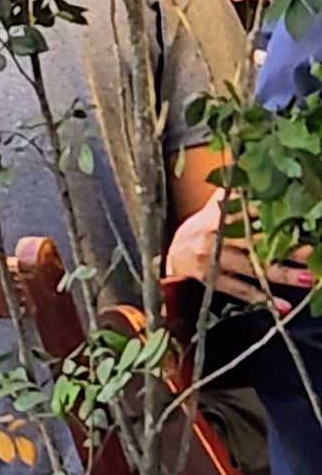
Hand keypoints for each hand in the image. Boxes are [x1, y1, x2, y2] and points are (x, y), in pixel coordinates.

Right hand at [167, 191, 314, 302]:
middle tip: (313, 249)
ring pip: (251, 267)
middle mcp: (215, 236)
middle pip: (255, 240)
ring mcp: (211, 259)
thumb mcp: (213, 208)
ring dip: (281, 274)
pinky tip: (281, 306)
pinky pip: (237, 290)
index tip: (299, 214)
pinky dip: (260, 299)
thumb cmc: (197, 230)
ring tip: (308, 278)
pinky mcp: (209, 280)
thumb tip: (250, 168)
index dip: (275, 213)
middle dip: (286, 246)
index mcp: (218, 215)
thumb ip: (234, 193)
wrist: (168, 258)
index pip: (250, 211)